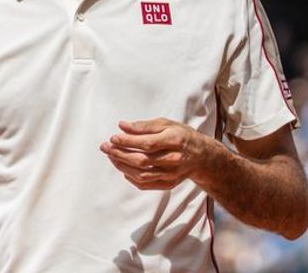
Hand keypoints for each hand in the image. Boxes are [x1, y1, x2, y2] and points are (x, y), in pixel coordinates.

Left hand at [99, 118, 214, 190]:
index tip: (113, 138)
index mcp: (175, 141)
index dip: (128, 142)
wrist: (202, 156)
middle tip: (105, 147)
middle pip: (142, 160)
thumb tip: (122, 126)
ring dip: (122, 166)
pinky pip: (146, 184)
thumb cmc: (181, 136)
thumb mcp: (167, 124)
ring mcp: (172, 174)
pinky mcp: (169, 184)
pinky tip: (123, 169)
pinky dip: (132, 178)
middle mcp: (174, 159)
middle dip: (120, 154)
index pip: (147, 143)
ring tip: (111, 157)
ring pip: (141, 174)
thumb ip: (144, 126)